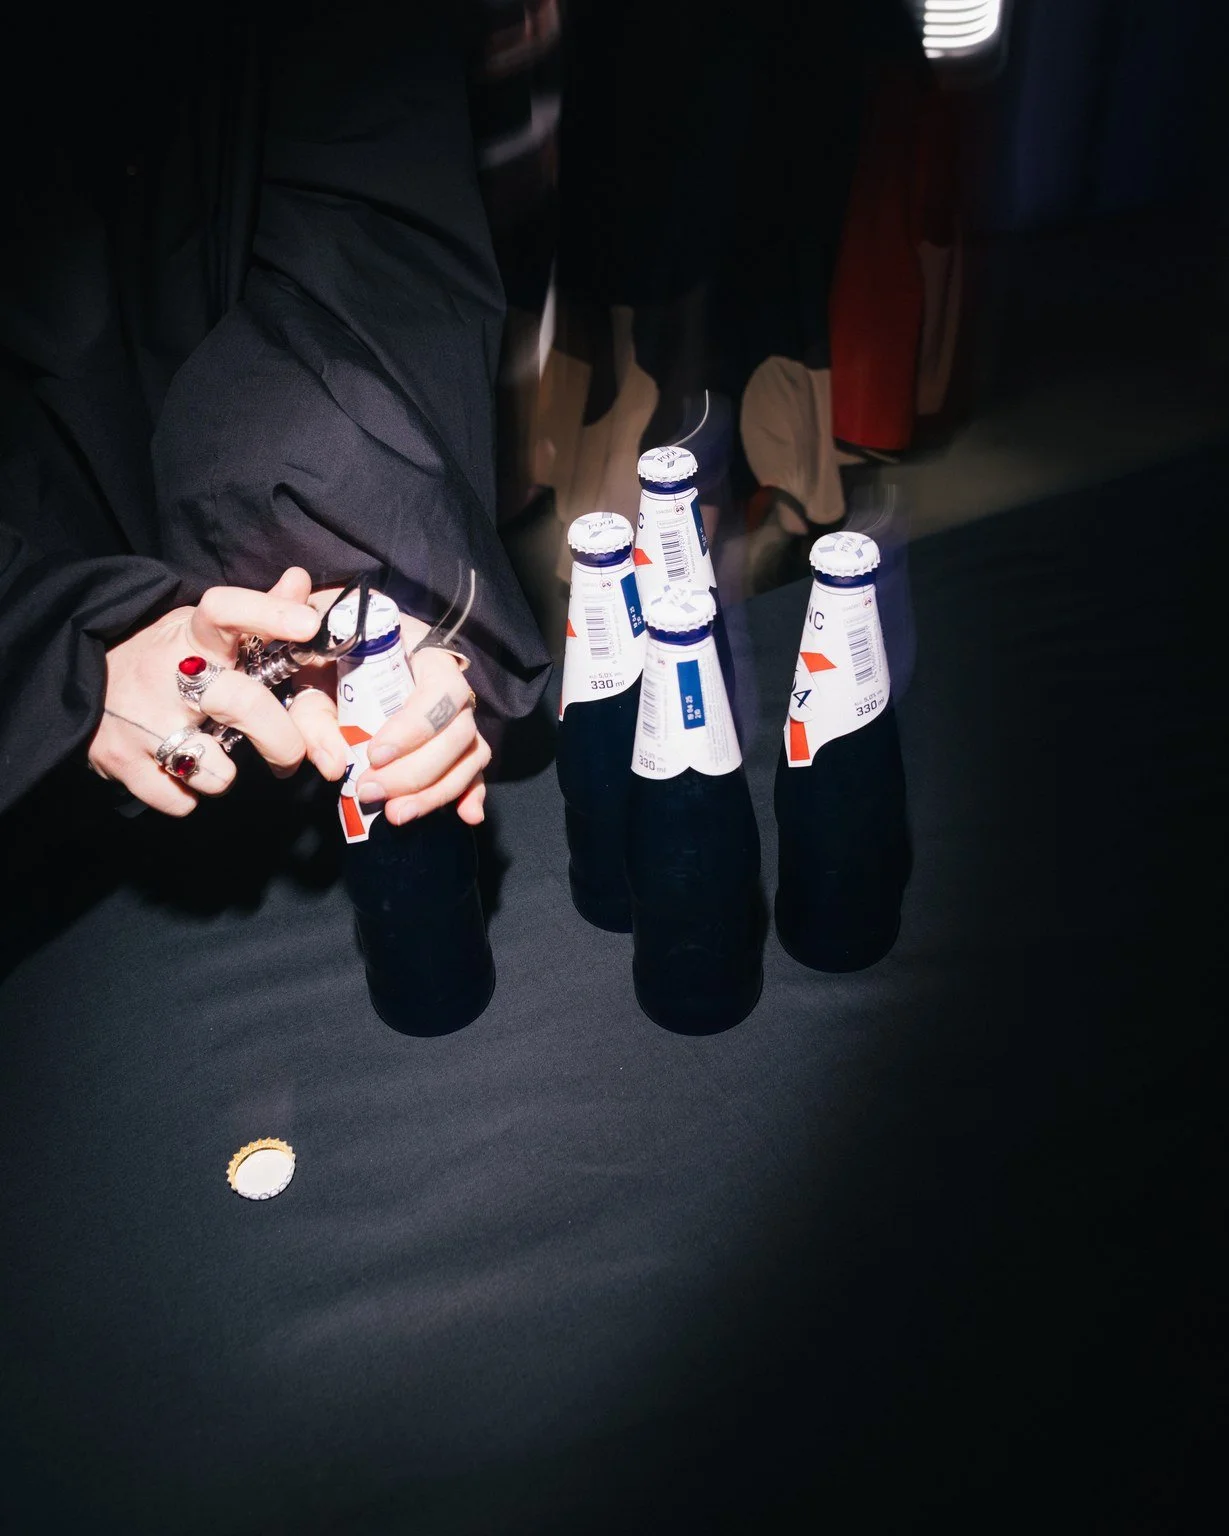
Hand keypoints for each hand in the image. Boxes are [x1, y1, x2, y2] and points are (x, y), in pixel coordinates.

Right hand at [87, 568, 323, 815]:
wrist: (67, 677)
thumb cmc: (159, 659)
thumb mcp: (199, 629)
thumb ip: (256, 612)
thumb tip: (300, 580)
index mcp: (191, 636)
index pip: (226, 610)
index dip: (269, 614)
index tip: (309, 625)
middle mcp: (167, 674)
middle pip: (241, 704)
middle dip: (281, 739)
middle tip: (290, 754)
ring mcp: (142, 721)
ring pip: (214, 770)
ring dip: (224, 774)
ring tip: (212, 755)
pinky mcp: (120, 762)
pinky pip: (180, 801)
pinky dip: (188, 795)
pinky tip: (180, 771)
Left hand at [289, 595, 488, 826]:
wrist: (338, 650)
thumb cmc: (330, 656)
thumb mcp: (311, 676)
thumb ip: (314, 716)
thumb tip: (334, 767)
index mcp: (422, 653)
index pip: (440, 689)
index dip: (415, 727)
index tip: (374, 754)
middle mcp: (452, 684)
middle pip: (459, 730)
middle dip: (418, 770)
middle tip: (371, 791)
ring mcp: (458, 715)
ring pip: (470, 754)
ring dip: (437, 791)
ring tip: (397, 814)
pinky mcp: (456, 744)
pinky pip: (475, 769)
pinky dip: (472, 794)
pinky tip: (467, 816)